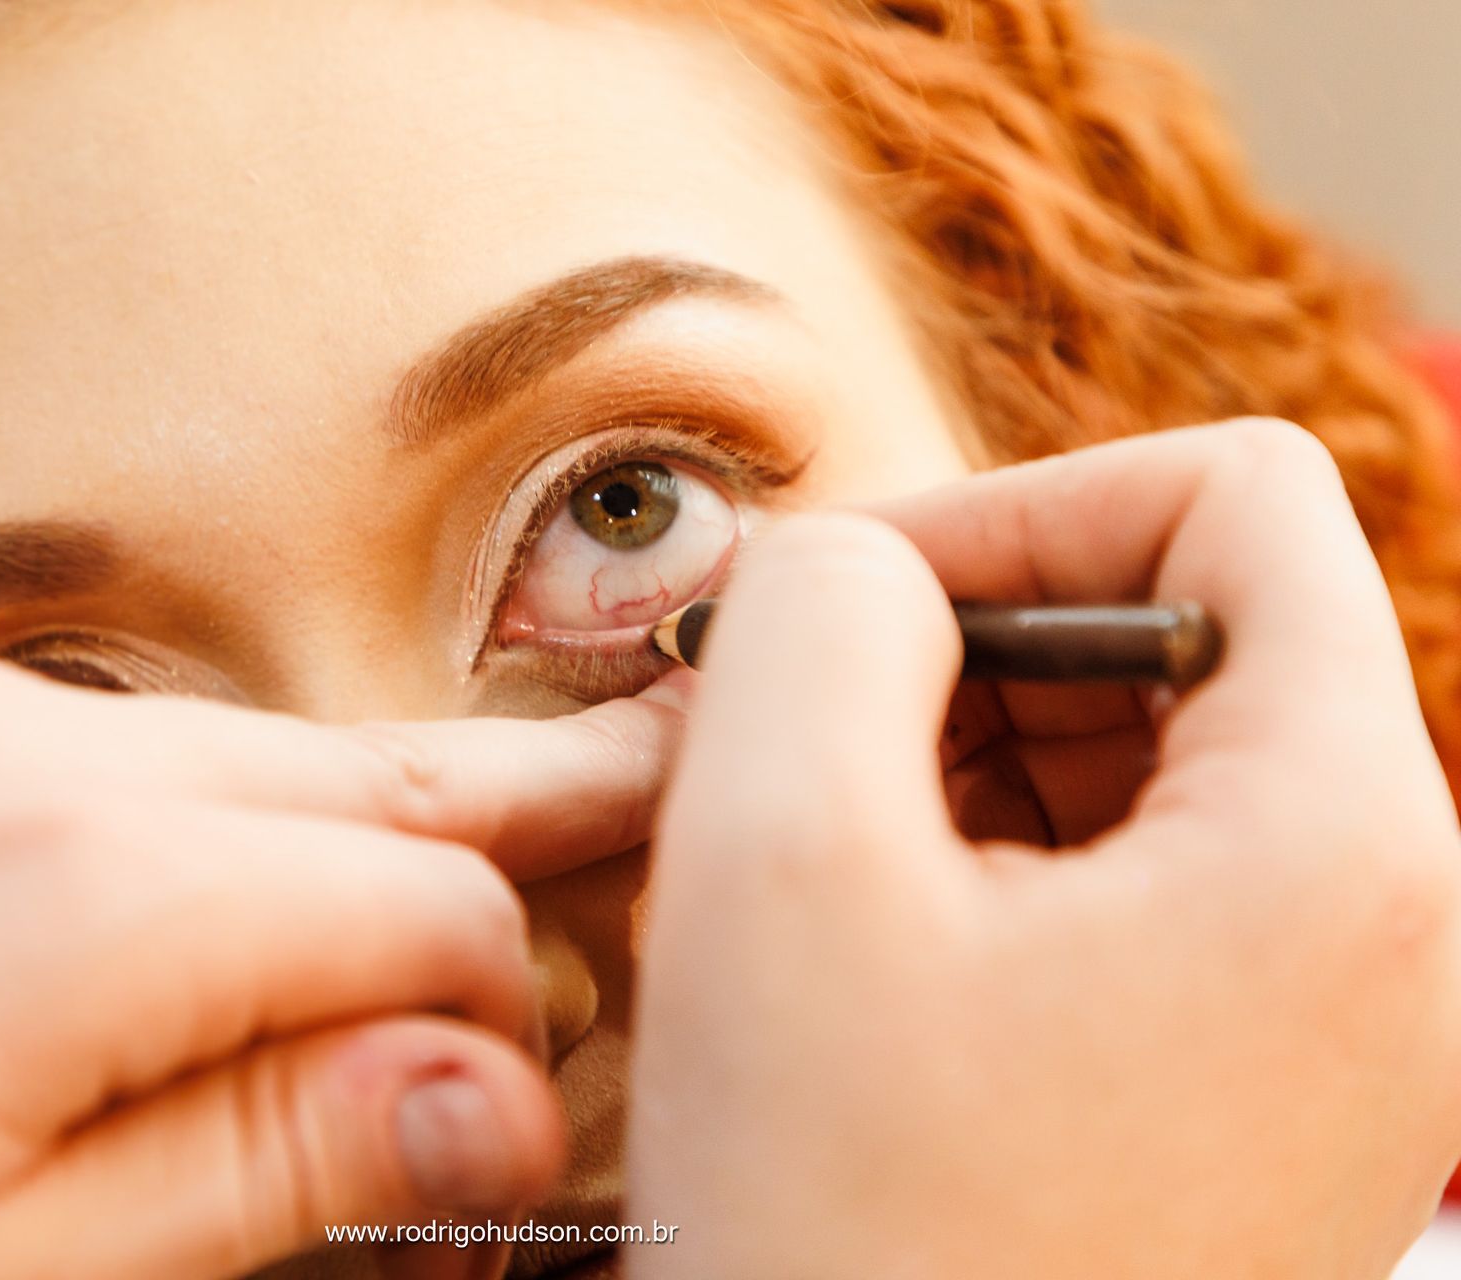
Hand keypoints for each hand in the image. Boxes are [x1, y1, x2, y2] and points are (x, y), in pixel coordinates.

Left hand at [0, 647, 681, 1279]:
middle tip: (653, 814)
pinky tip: (193, 885)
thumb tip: (497, 1092)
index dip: (519, 1002)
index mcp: (77, 902)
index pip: (430, 911)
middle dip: (517, 826)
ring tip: (438, 892)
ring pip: (234, 755)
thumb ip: (243, 1172)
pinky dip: (186, 809)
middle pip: (369, 782)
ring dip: (343, 834)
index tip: (549, 1086)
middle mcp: (13, 748)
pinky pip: (84, 741)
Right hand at [628, 421, 1460, 1277]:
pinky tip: (874, 961)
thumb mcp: (777, 862)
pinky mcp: (1263, 1091)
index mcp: (1346, 851)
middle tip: (799, 748)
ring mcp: (1344, 1028)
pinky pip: (1137, 889)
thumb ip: (818, 609)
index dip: (1016, 506)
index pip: (1233, 498)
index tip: (853, 611)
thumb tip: (860, 562)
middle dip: (966, 650)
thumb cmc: (852, 1246)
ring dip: (961, 768)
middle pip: (1191, 629)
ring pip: (1151, 761)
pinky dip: (989, 873)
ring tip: (824, 879)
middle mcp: (1397, 936)